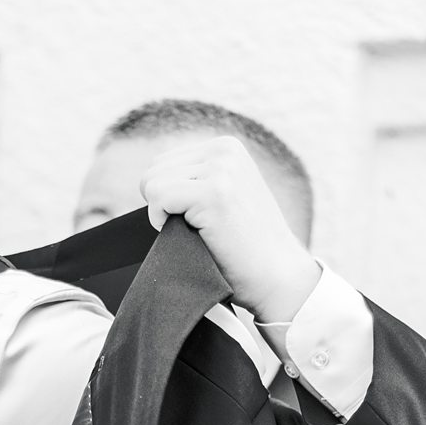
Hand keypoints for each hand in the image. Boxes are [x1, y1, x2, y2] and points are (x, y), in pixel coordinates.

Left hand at [140, 137, 321, 325]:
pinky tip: (191, 235)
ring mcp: (221, 169)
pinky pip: (158, 197)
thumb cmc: (245, 247)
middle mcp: (225, 150)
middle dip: (164, 205)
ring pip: (152, 183)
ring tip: (198, 232)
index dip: (169, 198)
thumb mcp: (225, 195)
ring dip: (164, 214)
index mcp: (226, 147)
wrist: (278, 277)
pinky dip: (161, 221)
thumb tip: (147, 181)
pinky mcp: (214, 193)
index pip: (164, 163)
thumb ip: (195, 178)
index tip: (199, 218)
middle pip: (154, 170)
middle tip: (197, 229)